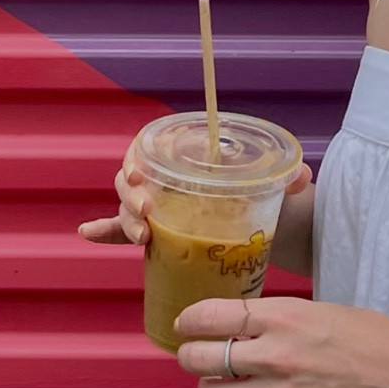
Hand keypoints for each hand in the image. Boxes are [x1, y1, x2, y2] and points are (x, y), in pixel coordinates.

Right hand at [77, 143, 309, 248]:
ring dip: (123, 220)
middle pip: (133, 181)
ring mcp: (165, 208)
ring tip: (139, 237)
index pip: (151, 150)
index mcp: (191, 159)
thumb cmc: (274, 198)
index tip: (141, 178)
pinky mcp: (164, 235)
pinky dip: (107, 231)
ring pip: (130, 208)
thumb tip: (300, 176)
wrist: (280, 228)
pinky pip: (127, 232)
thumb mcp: (281, 187)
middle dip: (130, 197)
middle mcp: (171, 180)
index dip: (137, 160)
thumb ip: (289, 178)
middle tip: (146, 217)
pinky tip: (87, 234)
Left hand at [175, 295, 388, 387]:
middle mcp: (274, 353)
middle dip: (191, 356)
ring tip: (224, 386)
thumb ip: (282, 317)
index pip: (208, 315)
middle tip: (197, 357)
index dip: (189, 321)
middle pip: (198, 358)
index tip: (187, 325)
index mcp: (284, 315)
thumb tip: (247, 325)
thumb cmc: (378, 341)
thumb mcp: (325, 310)